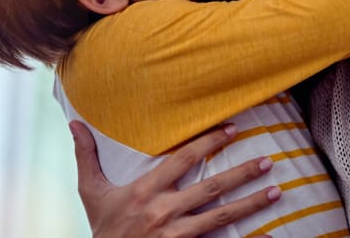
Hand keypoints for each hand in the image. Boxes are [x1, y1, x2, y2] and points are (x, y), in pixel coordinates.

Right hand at [70, 121, 280, 237]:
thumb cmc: (102, 228)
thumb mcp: (91, 191)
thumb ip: (86, 155)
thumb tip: (73, 122)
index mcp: (145, 190)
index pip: (184, 159)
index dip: (209, 142)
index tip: (231, 130)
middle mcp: (165, 211)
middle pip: (210, 187)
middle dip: (241, 172)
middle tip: (266, 160)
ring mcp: (177, 234)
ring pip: (221, 215)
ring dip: (250, 202)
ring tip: (275, 189)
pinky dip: (240, 235)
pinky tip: (263, 228)